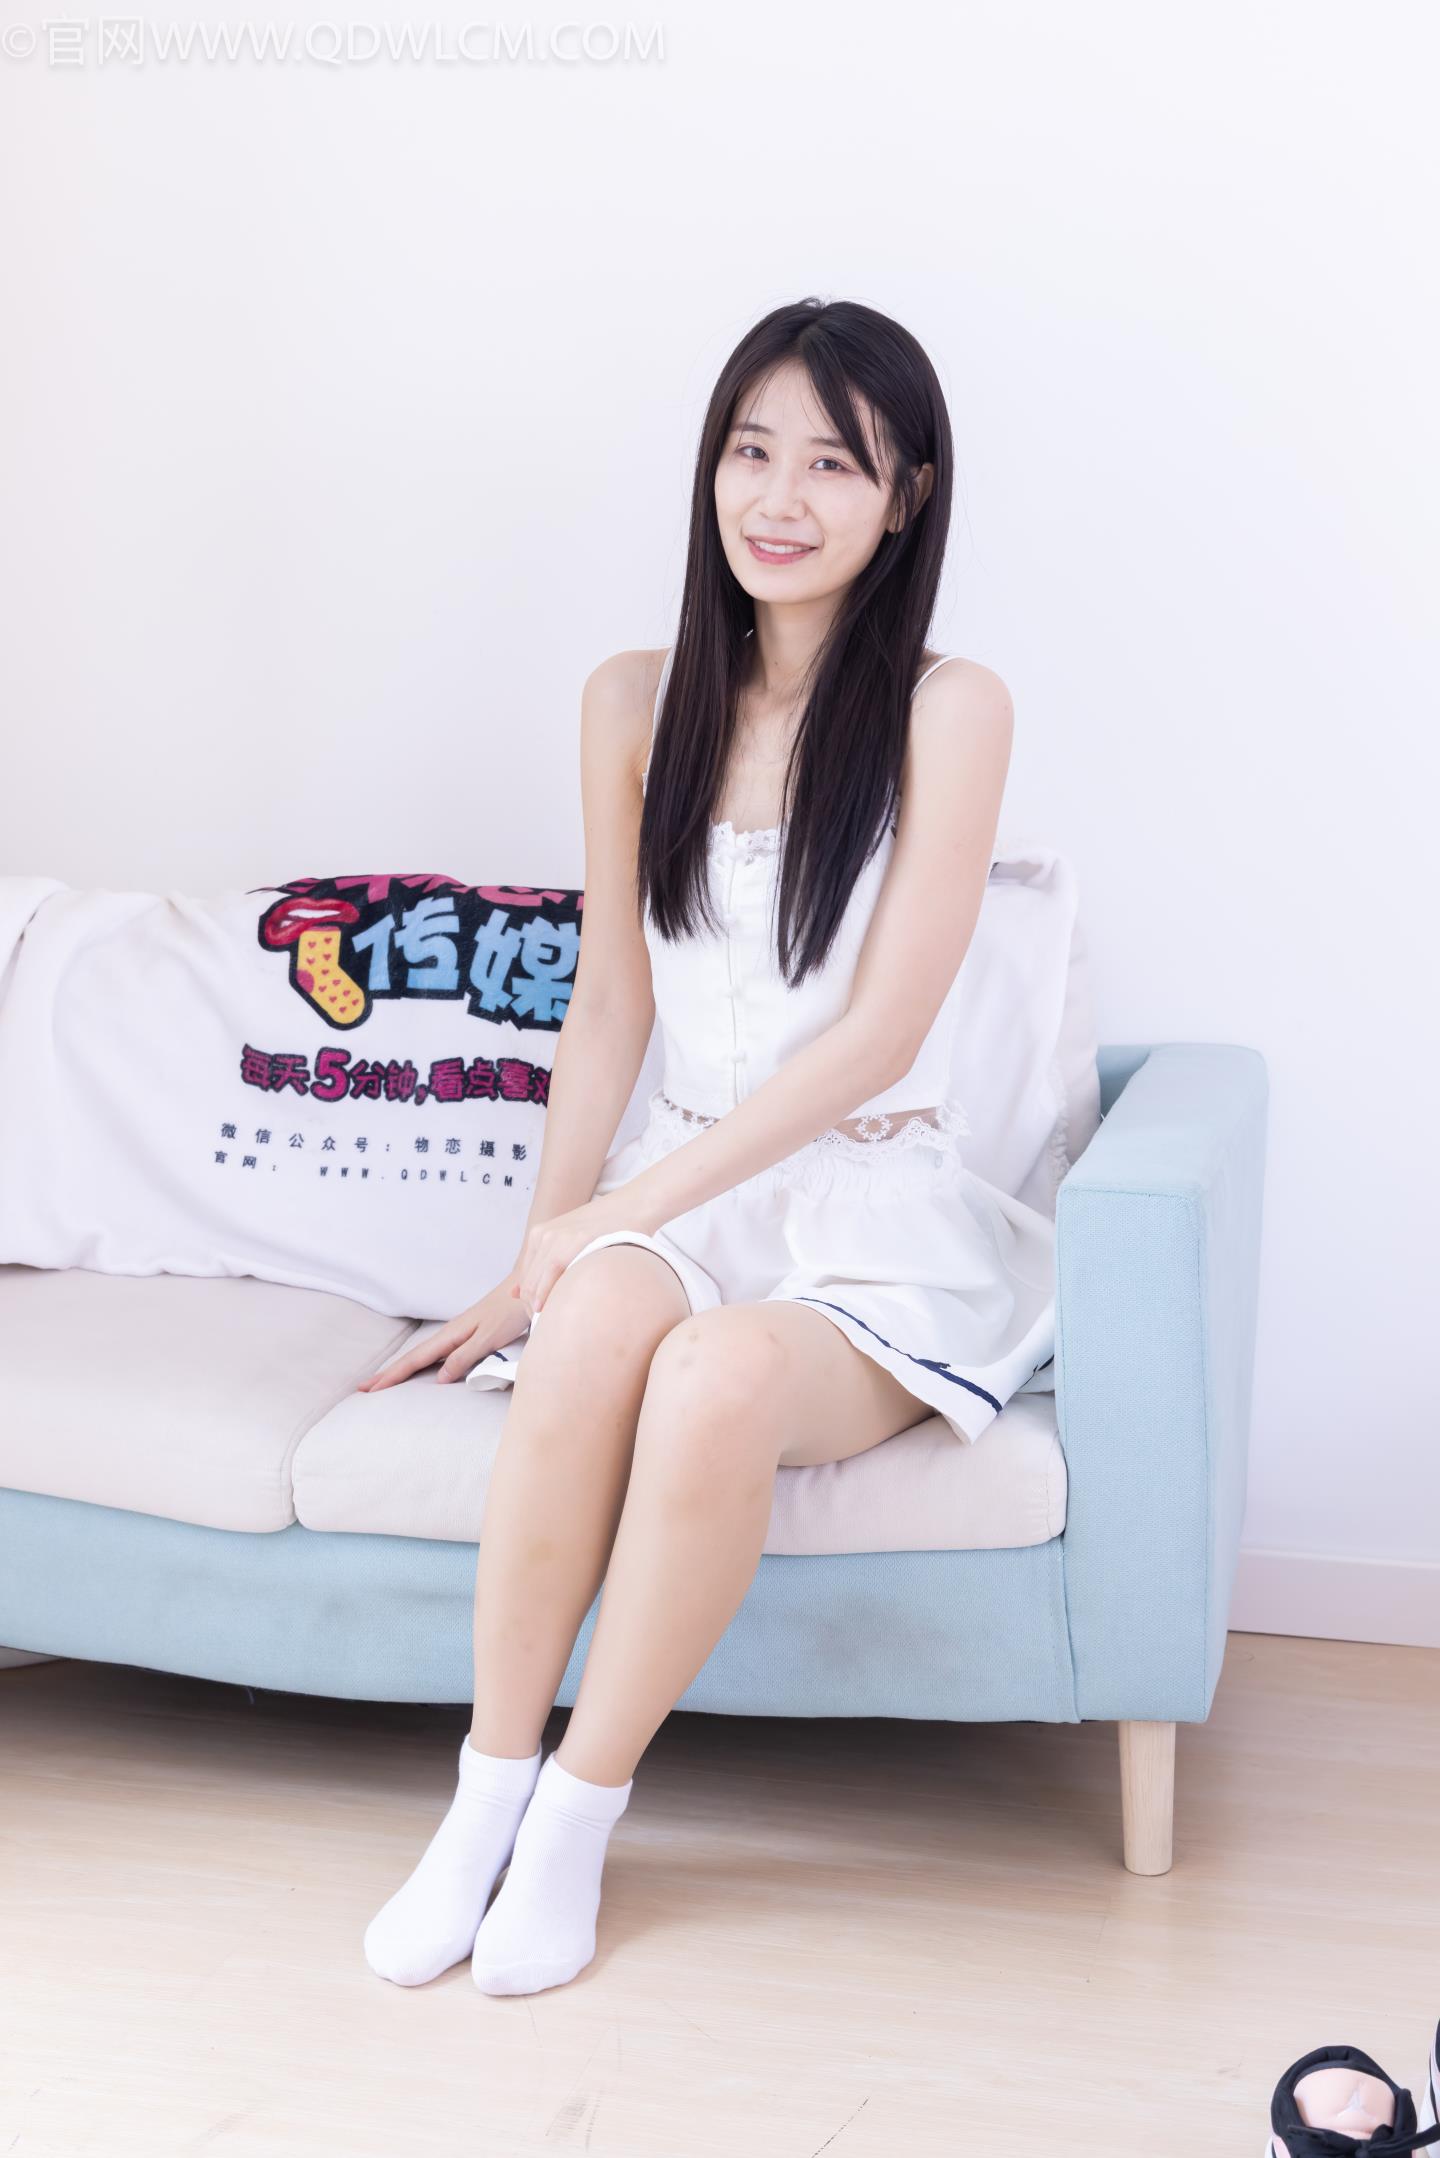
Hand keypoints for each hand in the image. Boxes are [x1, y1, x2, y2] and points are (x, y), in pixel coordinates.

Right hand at [355, 1272, 528, 1392]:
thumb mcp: (489, 1338)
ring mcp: (458, 1333)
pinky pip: (437, 1353)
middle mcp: (450, 1334)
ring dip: (402, 1369)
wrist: (527, 1287)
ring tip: (384, 1381)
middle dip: (388, 1373)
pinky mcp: (468, 1334)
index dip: (393, 1375)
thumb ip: (465, 1356)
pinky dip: (422, 1363)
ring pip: (423, 1355)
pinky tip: (421, 1369)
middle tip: (364, 1388)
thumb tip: (438, 1377)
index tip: (371, 1388)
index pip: (416, 1359)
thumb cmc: (511, 1312)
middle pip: (413, 1357)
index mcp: (452, 1335)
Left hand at [510, 1195, 635, 1323]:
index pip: (524, 1281)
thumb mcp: (569, 1242)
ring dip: (541, 1308)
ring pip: (535, 1285)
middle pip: (527, 1286)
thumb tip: (513, 1294)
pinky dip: (551, 1296)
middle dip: (534, 1310)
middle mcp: (542, 1236)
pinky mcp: (573, 1241)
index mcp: (538, 1236)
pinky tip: (559, 1309)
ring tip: (557, 1323)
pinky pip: (552, 1275)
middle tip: (551, 1327)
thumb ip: (543, 1265)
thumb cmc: (607, 1230)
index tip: (544, 1320)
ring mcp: (556, 1237)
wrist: (633, 1206)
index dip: (530, 1305)